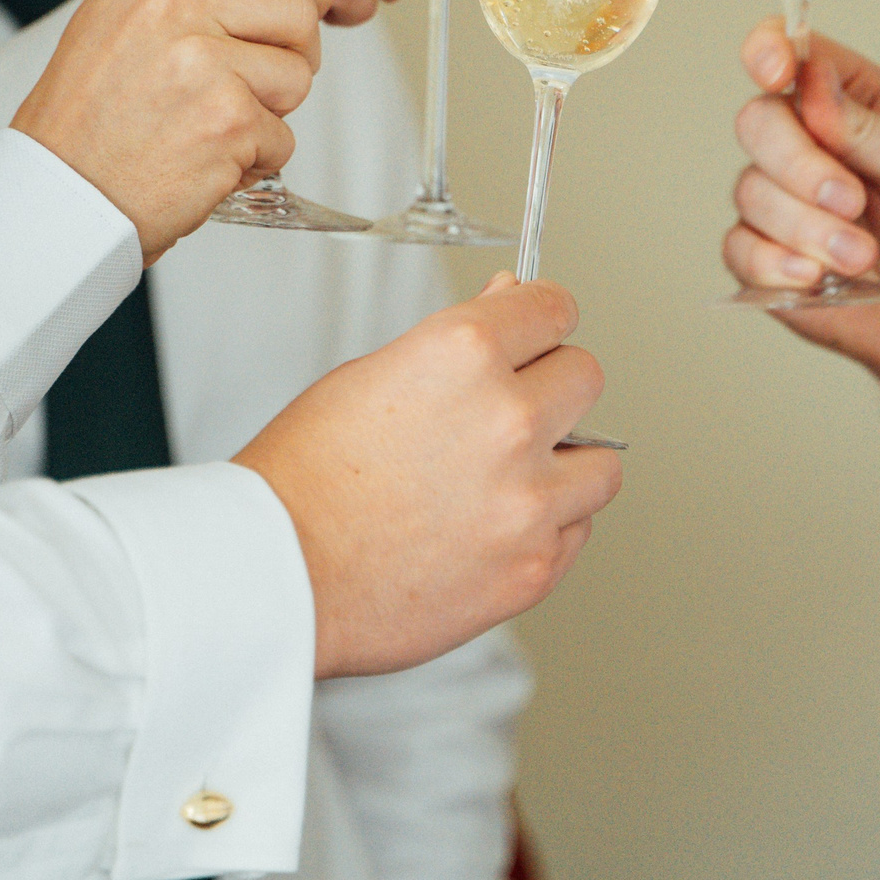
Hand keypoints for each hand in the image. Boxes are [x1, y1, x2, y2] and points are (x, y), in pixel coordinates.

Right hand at [11, 0, 339, 260]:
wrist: (59, 191)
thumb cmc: (90, 112)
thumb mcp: (125, 11)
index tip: (310, 4)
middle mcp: (173, 1)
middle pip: (301, 8)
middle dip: (295, 51)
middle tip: (255, 81)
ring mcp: (201, 60)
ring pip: (299, 75)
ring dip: (271, 111)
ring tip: (211, 123)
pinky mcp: (225, 119)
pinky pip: (284, 138)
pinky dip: (254, 161)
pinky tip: (204, 159)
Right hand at [234, 275, 619, 678]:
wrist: (278, 575)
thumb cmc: (306, 479)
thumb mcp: (372, 374)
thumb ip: (457, 344)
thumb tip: (512, 304)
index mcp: (464, 354)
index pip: (554, 308)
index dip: (541, 319)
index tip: (538, 332)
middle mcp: (508, 419)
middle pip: (586, 376)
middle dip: (552, 387)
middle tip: (511, 412)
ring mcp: (528, 499)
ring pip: (600, 463)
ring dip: (565, 465)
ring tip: (510, 479)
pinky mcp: (534, 566)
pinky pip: (577, 530)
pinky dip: (548, 526)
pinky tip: (493, 525)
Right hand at [724, 24, 879, 540]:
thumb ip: (873, 129)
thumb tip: (811, 89)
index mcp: (846, 99)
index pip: (789, 51)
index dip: (768, 50)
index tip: (773, 71)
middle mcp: (803, 139)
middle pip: (757, 120)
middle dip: (799, 164)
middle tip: (850, 201)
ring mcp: (776, 196)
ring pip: (750, 190)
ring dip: (807, 227)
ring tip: (860, 256)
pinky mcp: (760, 253)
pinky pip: (740, 247)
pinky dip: (778, 263)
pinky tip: (817, 277)